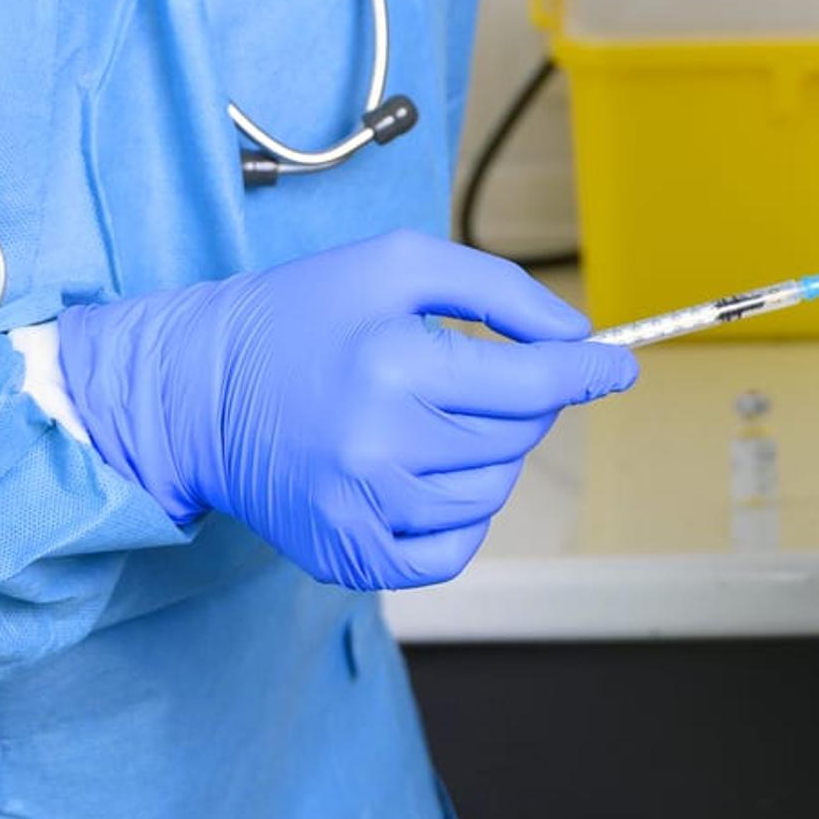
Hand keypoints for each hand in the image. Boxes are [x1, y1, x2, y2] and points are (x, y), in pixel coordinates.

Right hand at [51, 232, 635, 591]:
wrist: (201, 390)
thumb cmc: (304, 314)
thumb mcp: (396, 265)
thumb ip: (498, 289)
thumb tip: (576, 335)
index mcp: (394, 362)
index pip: (534, 385)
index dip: (588, 373)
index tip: (617, 366)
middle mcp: (379, 444)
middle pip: (516, 439)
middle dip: (520, 404)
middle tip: (473, 378)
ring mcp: (362, 509)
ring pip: (489, 494)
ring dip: (486, 456)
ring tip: (435, 420)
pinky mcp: (349, 554)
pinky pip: (450, 552)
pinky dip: (459, 519)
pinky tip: (426, 477)